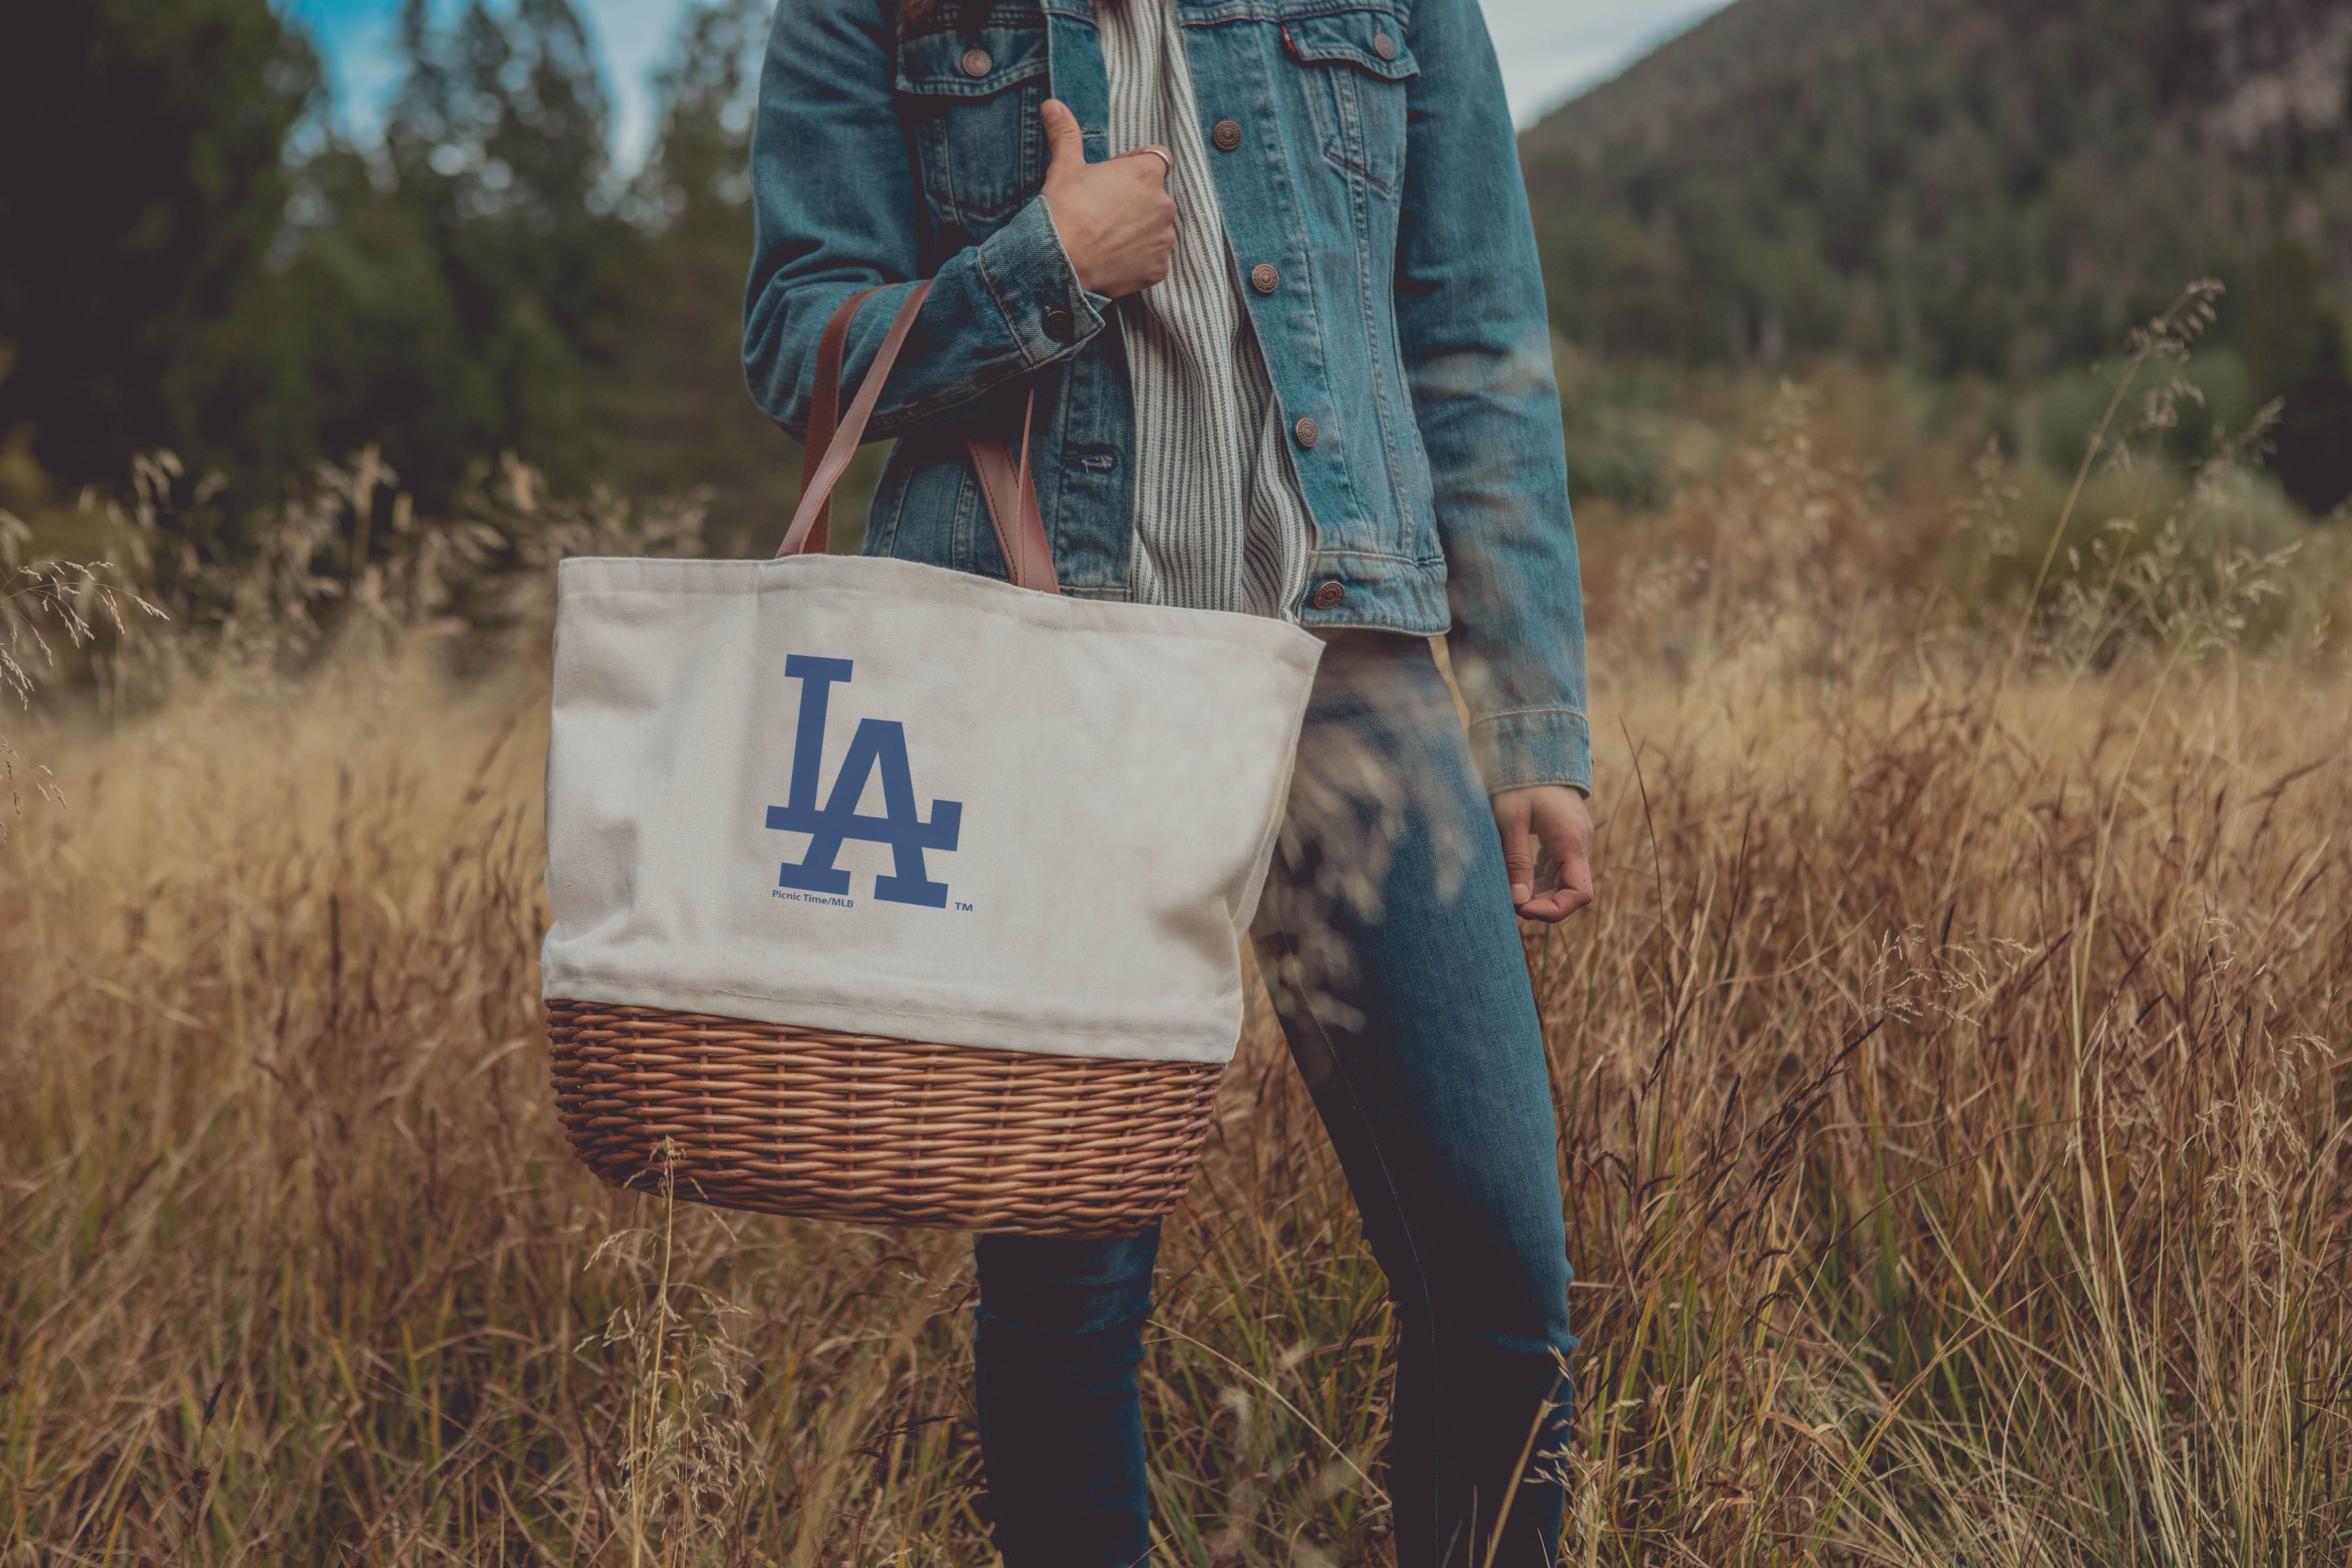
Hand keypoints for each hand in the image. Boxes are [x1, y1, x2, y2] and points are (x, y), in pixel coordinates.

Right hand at [1039, 98, 1175, 297]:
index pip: (1157, 159)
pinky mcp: (1159, 269)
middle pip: (1155, 197)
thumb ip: (1066, 133)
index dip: (1134, 167)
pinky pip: (1153, 259)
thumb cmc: (1062, 210)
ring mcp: (1164, 239)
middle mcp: (1164, 204)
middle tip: (1102, 213)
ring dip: (1138, 231)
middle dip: (1135, 202)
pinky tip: (1112, 259)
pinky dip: (1138, 259)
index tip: (1111, 181)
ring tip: (1106, 239)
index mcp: (1147, 173)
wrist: (1057, 263)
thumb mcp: (1064, 167)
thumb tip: (1052, 104)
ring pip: (1155, 229)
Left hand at [1491, 785, 1594, 922]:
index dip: (1554, 910)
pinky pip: (1555, 866)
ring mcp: (1573, 838)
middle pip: (1571, 890)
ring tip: (1508, 891)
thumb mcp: (1511, 819)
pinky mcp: (1563, 834)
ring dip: (1538, 891)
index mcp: (1571, 841)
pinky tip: (1515, 877)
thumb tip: (1518, 901)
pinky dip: (1538, 877)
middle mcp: (1579, 842)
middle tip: (1509, 903)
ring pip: (1562, 879)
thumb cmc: (1519, 779)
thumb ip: (1516, 860)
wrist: (1533, 746)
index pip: (1579, 893)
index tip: (1523, 909)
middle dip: (1542, 903)